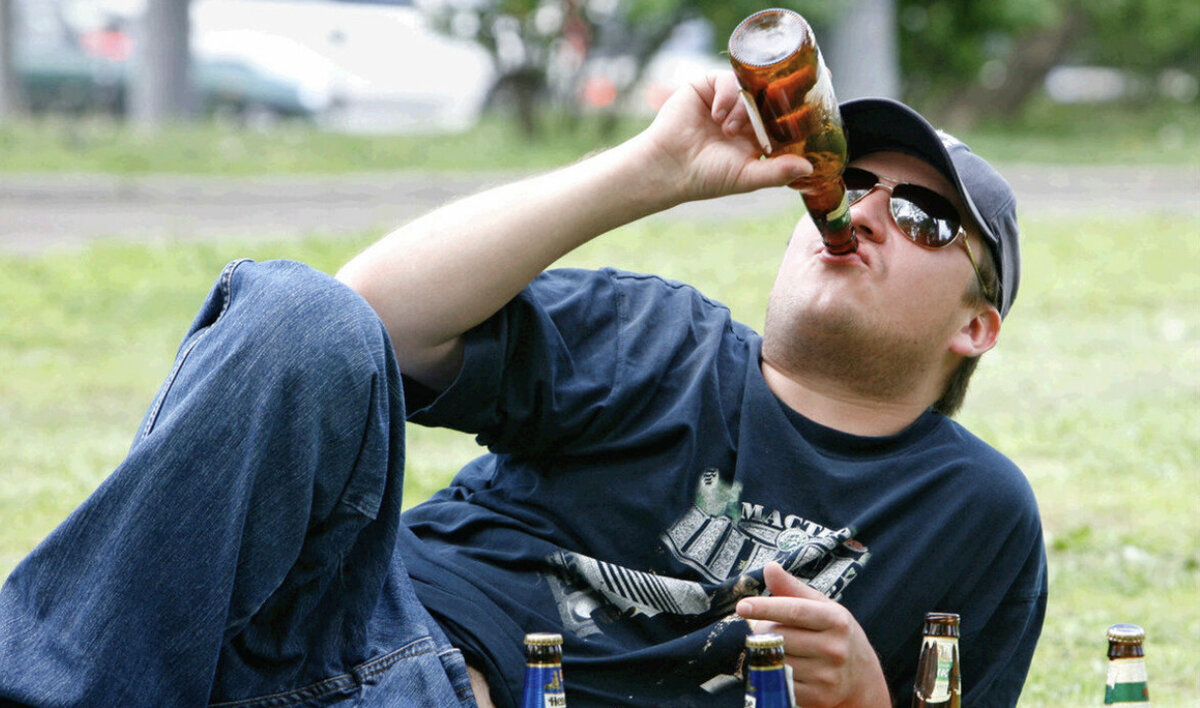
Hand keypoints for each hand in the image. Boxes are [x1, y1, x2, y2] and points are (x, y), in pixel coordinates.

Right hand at [636, 72, 811, 203]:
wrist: (669, 167)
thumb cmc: (706, 177)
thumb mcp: (747, 177)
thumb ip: (777, 172)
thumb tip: (808, 168)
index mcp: (757, 135)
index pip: (783, 115)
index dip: (799, 108)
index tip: (817, 99)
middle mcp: (744, 114)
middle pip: (770, 95)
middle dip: (777, 98)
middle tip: (786, 99)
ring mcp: (726, 99)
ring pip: (749, 88)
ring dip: (743, 107)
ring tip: (728, 129)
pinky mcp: (707, 87)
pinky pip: (727, 79)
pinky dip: (726, 96)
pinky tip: (716, 116)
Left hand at [736, 562, 890, 707]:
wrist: (861, 678)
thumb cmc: (835, 633)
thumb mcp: (822, 607)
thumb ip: (793, 588)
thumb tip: (770, 567)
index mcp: (835, 619)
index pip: (794, 611)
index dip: (766, 607)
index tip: (742, 606)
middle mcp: (834, 647)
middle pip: (780, 636)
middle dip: (763, 630)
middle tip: (766, 628)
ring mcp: (827, 675)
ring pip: (777, 660)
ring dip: (767, 652)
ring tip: (777, 647)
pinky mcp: (818, 696)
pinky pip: (781, 682)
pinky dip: (774, 673)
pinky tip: (782, 666)